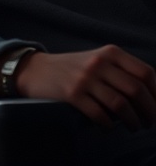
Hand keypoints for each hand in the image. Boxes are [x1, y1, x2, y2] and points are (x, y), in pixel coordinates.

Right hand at [17, 46, 155, 129]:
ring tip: (134, 127)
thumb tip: (152, 97)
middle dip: (150, 112)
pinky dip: (109, 125)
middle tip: (151, 123)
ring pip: (120, 104)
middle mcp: (98, 63)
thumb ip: (122, 71)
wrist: (36, 70)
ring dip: (133, 121)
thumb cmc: (73, 68)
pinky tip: (109, 127)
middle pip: (136, 90)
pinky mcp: (72, 94)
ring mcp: (84, 78)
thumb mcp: (98, 60)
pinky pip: (99, 114)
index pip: (145, 73)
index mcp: (109, 53)